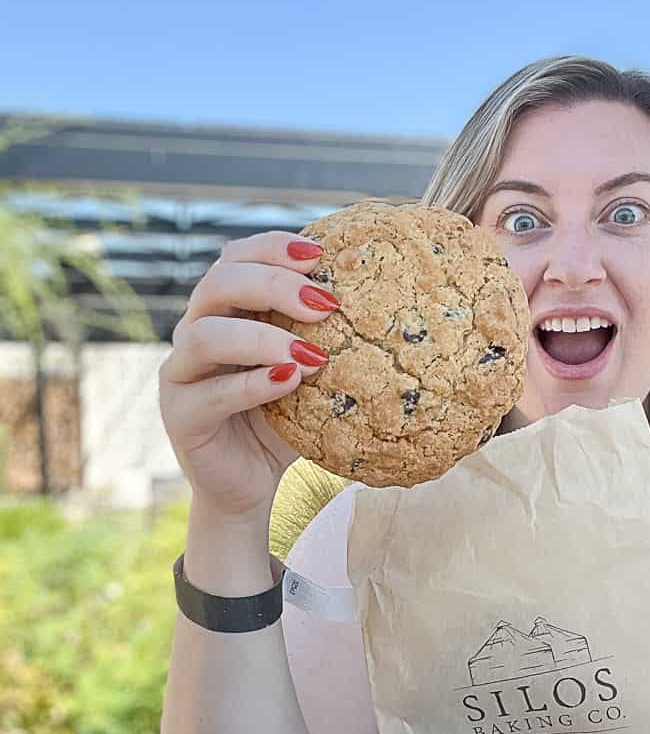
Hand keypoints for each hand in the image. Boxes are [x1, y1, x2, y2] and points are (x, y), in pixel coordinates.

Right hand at [159, 231, 338, 519]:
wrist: (249, 486)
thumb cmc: (283, 422)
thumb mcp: (308, 373)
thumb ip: (325, 339)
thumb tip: (385, 303)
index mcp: (222, 312)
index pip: (234, 259)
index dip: (270, 248)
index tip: (319, 255)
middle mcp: (194, 333)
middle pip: (217, 284)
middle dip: (272, 285)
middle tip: (324, 304)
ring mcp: (179, 374)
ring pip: (204, 336)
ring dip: (261, 337)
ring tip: (311, 354)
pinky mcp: (179, 416)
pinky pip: (210, 394)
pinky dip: (253, 385)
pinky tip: (290, 381)